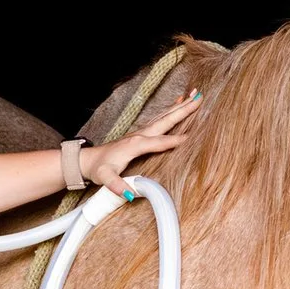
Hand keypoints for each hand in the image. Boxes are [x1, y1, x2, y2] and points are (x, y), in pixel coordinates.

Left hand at [81, 91, 201, 193]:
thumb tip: (130, 194)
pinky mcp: (142, 133)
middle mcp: (141, 134)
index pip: (160, 142)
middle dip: (184, 110)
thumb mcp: (105, 178)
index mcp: (136, 144)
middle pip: (166, 121)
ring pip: (165, 116)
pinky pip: (161, 118)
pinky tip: (179, 102)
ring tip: (196, 94)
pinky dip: (172, 109)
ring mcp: (142, 132)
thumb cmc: (99, 168)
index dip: (175, 140)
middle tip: (200, 98)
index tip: (192, 137)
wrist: (89, 160)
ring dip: (182, 106)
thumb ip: (116, 185)